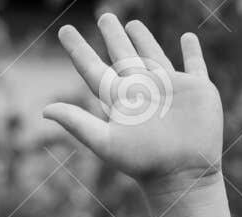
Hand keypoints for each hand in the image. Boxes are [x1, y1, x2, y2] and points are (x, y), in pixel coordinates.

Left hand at [43, 16, 221, 192]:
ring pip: (154, 57)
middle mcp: (142, 91)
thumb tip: (44, 111)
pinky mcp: (197, 90)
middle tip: (104, 16)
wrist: (183, 174)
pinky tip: (187, 38)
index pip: (93, 69)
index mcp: (120, 100)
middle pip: (123, 56)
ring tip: (133, 24)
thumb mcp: (106, 141)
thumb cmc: (144, 162)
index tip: (65, 31)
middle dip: (113, 37)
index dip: (78, 50)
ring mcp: (170, 89)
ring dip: (144, 41)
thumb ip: (77, 123)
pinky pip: (194, 65)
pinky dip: (192, 52)